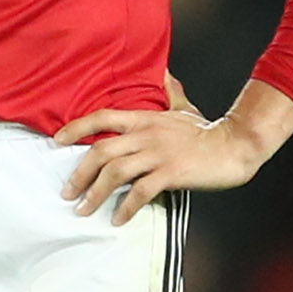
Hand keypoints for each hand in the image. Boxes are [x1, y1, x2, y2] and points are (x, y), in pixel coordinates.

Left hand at [55, 75, 280, 223]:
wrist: (235, 145)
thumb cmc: (207, 130)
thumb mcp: (184, 106)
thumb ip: (169, 91)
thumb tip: (163, 72)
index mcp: (145, 118)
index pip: (102, 117)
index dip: (77, 127)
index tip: (57, 140)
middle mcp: (147, 134)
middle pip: (102, 151)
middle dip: (79, 173)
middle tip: (67, 192)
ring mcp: (158, 154)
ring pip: (116, 172)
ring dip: (95, 194)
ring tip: (84, 210)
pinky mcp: (171, 173)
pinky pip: (140, 191)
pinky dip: (125, 207)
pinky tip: (117, 219)